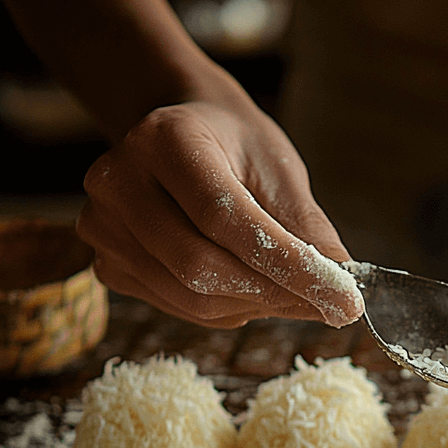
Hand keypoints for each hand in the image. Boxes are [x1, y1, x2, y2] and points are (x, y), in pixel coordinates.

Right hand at [77, 99, 362, 327]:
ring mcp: (103, 225)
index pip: (225, 218)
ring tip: (291, 293)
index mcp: (165, 139)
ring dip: (255, 306)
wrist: (182, 137)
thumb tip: (343, 286)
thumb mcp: (279, 171)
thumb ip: (308, 228)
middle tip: (328, 304)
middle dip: (274, 294)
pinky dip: (226, 309)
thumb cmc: (235, 149)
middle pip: (199, 265)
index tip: (344, 298)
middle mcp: (118, 180)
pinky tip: (248, 287)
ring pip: (189, 296)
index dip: (288, 265)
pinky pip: (175, 307)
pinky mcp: (107, 262)